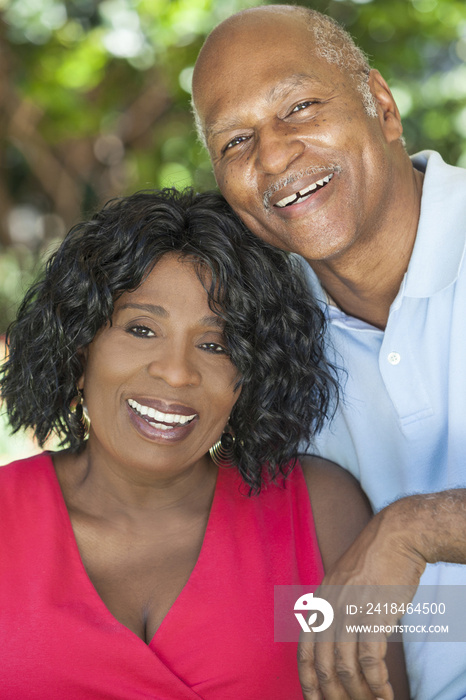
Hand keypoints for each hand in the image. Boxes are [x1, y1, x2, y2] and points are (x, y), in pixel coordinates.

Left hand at [298, 499, 424, 698]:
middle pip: (322, 666)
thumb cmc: (376, 562)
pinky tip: (385, 692)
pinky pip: (369, 661)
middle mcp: (330, 607)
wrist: (396, 536)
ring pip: (345, 669)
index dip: (307, 681)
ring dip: (359, 694)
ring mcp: (350, 610)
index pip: (305, 651)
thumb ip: (335, 608)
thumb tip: (334, 641)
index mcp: (320, 600)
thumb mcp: (343, 582)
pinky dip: (376, 683)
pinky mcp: (373, 613)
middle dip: (334, 695)